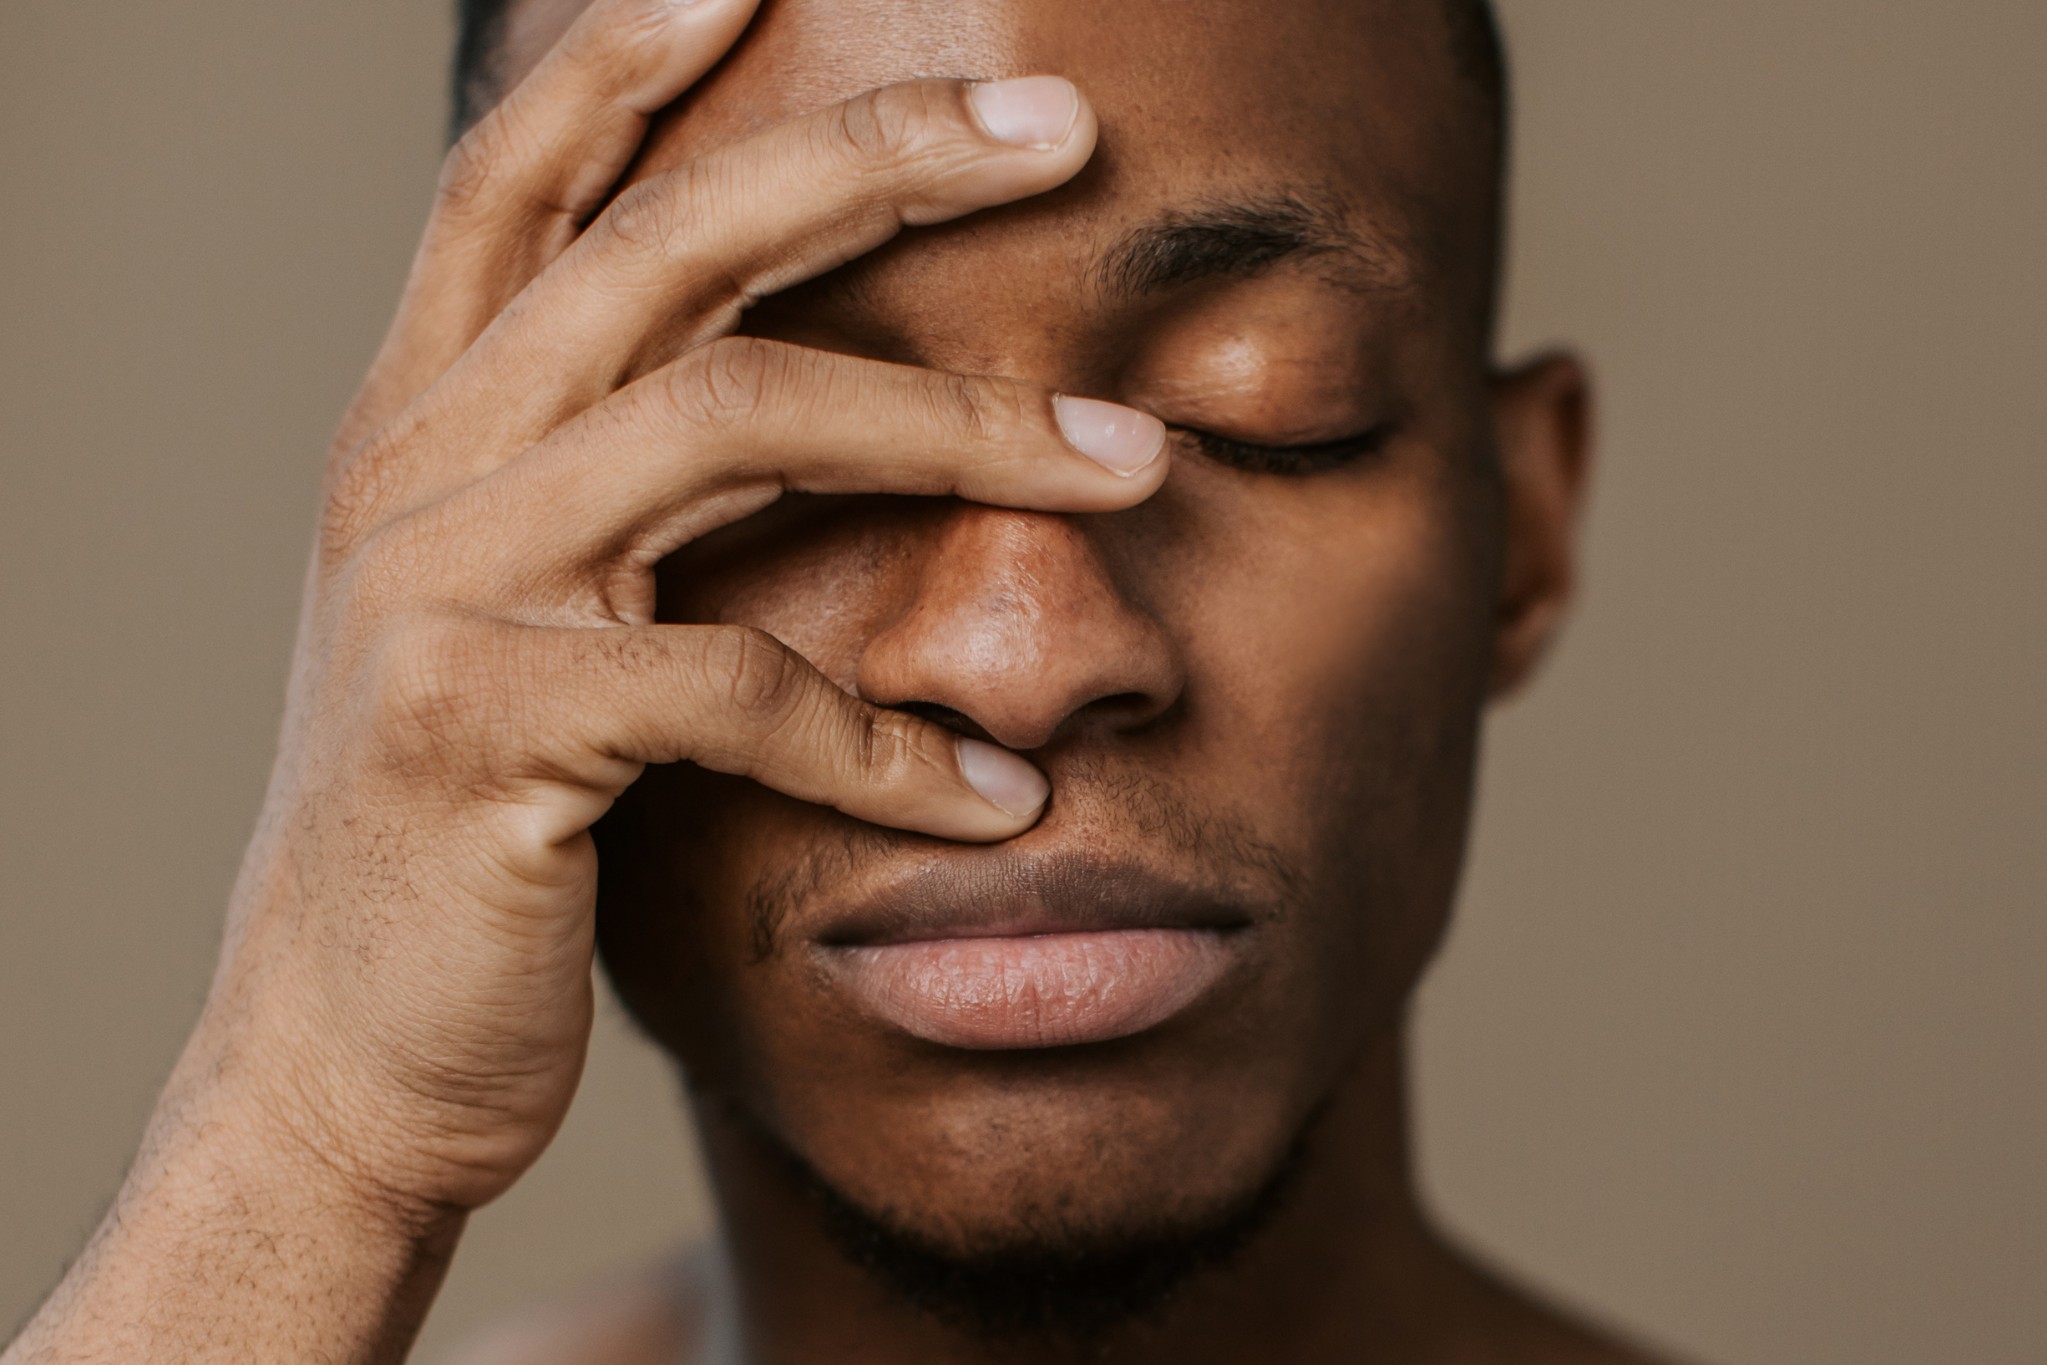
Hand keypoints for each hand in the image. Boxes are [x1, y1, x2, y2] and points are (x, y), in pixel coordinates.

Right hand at [202, 0, 1165, 1219]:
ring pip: (738, 420)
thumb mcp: (499, 619)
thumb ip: (592, 486)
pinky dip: (889, 743)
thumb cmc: (461, 837)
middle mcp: (419, 468)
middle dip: (877, 161)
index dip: (630, 53)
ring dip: (961, 434)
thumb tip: (751, 384)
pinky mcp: (492, 731)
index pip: (521, 177)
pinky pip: (745, 686)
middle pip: (669, 244)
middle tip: (1063, 126)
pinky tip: (994, 798)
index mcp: (421, 423)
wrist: (339, 1057)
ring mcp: (446, 589)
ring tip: (1130, 465)